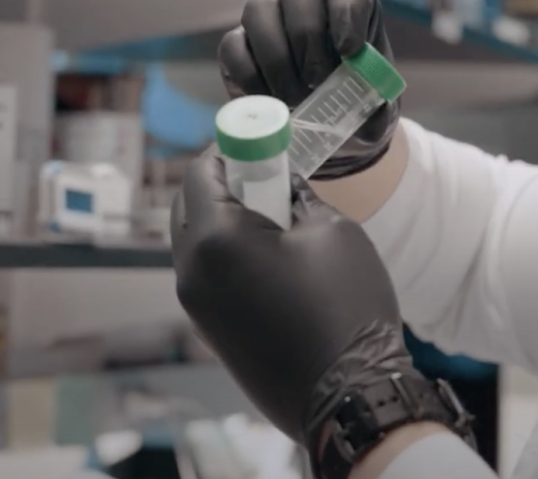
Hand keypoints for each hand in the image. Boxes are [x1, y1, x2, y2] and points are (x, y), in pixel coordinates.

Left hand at [171, 150, 417, 445]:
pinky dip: (230, 255)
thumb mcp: (332, 230)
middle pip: (189, 206)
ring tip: (278, 220)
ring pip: (197, 243)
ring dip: (227, 220)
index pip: (201, 172)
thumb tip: (282, 185)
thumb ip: (297, 196)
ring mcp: (197, 307)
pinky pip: (209, 275)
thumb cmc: (345, 308)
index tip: (260, 140)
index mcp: (216, 239)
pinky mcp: (211, 332)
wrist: (348, 396)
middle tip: (268, 175)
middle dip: (223, 182)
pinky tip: (274, 259)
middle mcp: (192, 272)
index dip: (230, 147)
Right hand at [219, 0, 397, 179]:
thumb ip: (379, 104)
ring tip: (297, 98)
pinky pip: (233, 46)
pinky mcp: (238, 42)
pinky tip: (271, 102)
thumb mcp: (378, 107)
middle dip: (307, 32)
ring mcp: (268, 13)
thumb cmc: (356, 100)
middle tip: (319, 78)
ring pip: (259, 9)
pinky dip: (251, 78)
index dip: (347, 6)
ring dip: (278, 59)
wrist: (326, 123)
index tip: (350, 51)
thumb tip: (367, 104)